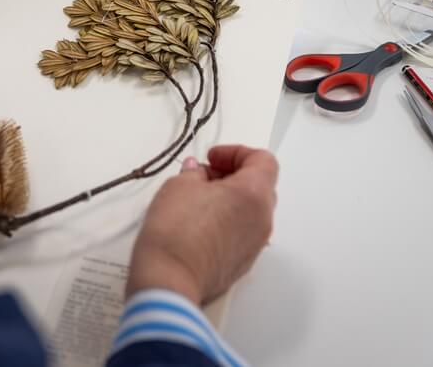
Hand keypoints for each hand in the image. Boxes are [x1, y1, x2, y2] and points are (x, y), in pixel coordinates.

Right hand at [126, 145, 278, 305]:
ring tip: (197, 200)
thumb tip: (197, 173)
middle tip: (203, 176)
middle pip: (259, 185)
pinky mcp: (243, 263)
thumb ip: (193, 173)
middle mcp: (262, 219)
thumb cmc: (176, 230)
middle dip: (232, 175)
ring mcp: (255, 244)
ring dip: (230, 199)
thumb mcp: (178, 186)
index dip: (236, 152)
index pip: (263, 160)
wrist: (170, 280)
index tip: (212, 158)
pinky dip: (227, 221)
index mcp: (254, 194)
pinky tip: (198, 224)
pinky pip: (242, 233)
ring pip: (251, 211)